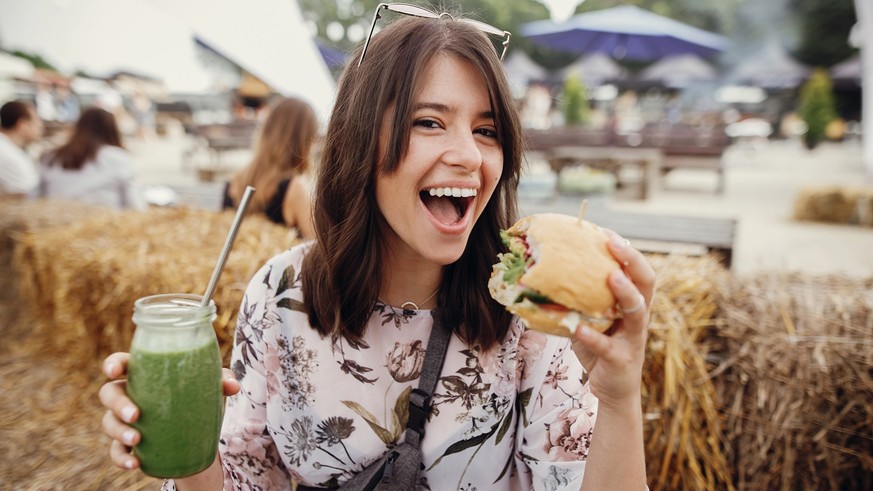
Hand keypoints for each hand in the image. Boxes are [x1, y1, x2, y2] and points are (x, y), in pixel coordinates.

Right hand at [98, 352, 240, 470]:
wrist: (198, 436)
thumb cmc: (198, 399)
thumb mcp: (210, 388)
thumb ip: (221, 380)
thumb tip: (232, 385)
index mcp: (144, 375)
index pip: (122, 363)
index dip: (113, 364)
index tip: (112, 370)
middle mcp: (130, 395)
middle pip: (110, 393)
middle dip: (118, 404)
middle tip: (136, 414)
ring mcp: (126, 421)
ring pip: (109, 423)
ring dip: (120, 431)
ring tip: (137, 440)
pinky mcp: (128, 444)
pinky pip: (116, 451)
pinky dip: (122, 458)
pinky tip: (135, 462)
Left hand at [570, 231, 654, 407]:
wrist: (613, 391)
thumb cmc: (600, 348)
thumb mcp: (590, 319)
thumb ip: (578, 300)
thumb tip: (545, 275)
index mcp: (633, 304)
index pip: (638, 271)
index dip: (627, 251)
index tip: (607, 232)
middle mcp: (639, 318)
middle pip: (647, 283)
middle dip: (633, 260)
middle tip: (615, 243)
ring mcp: (633, 339)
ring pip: (637, 312)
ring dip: (625, 292)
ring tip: (612, 276)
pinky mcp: (620, 360)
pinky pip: (607, 346)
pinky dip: (593, 336)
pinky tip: (579, 328)